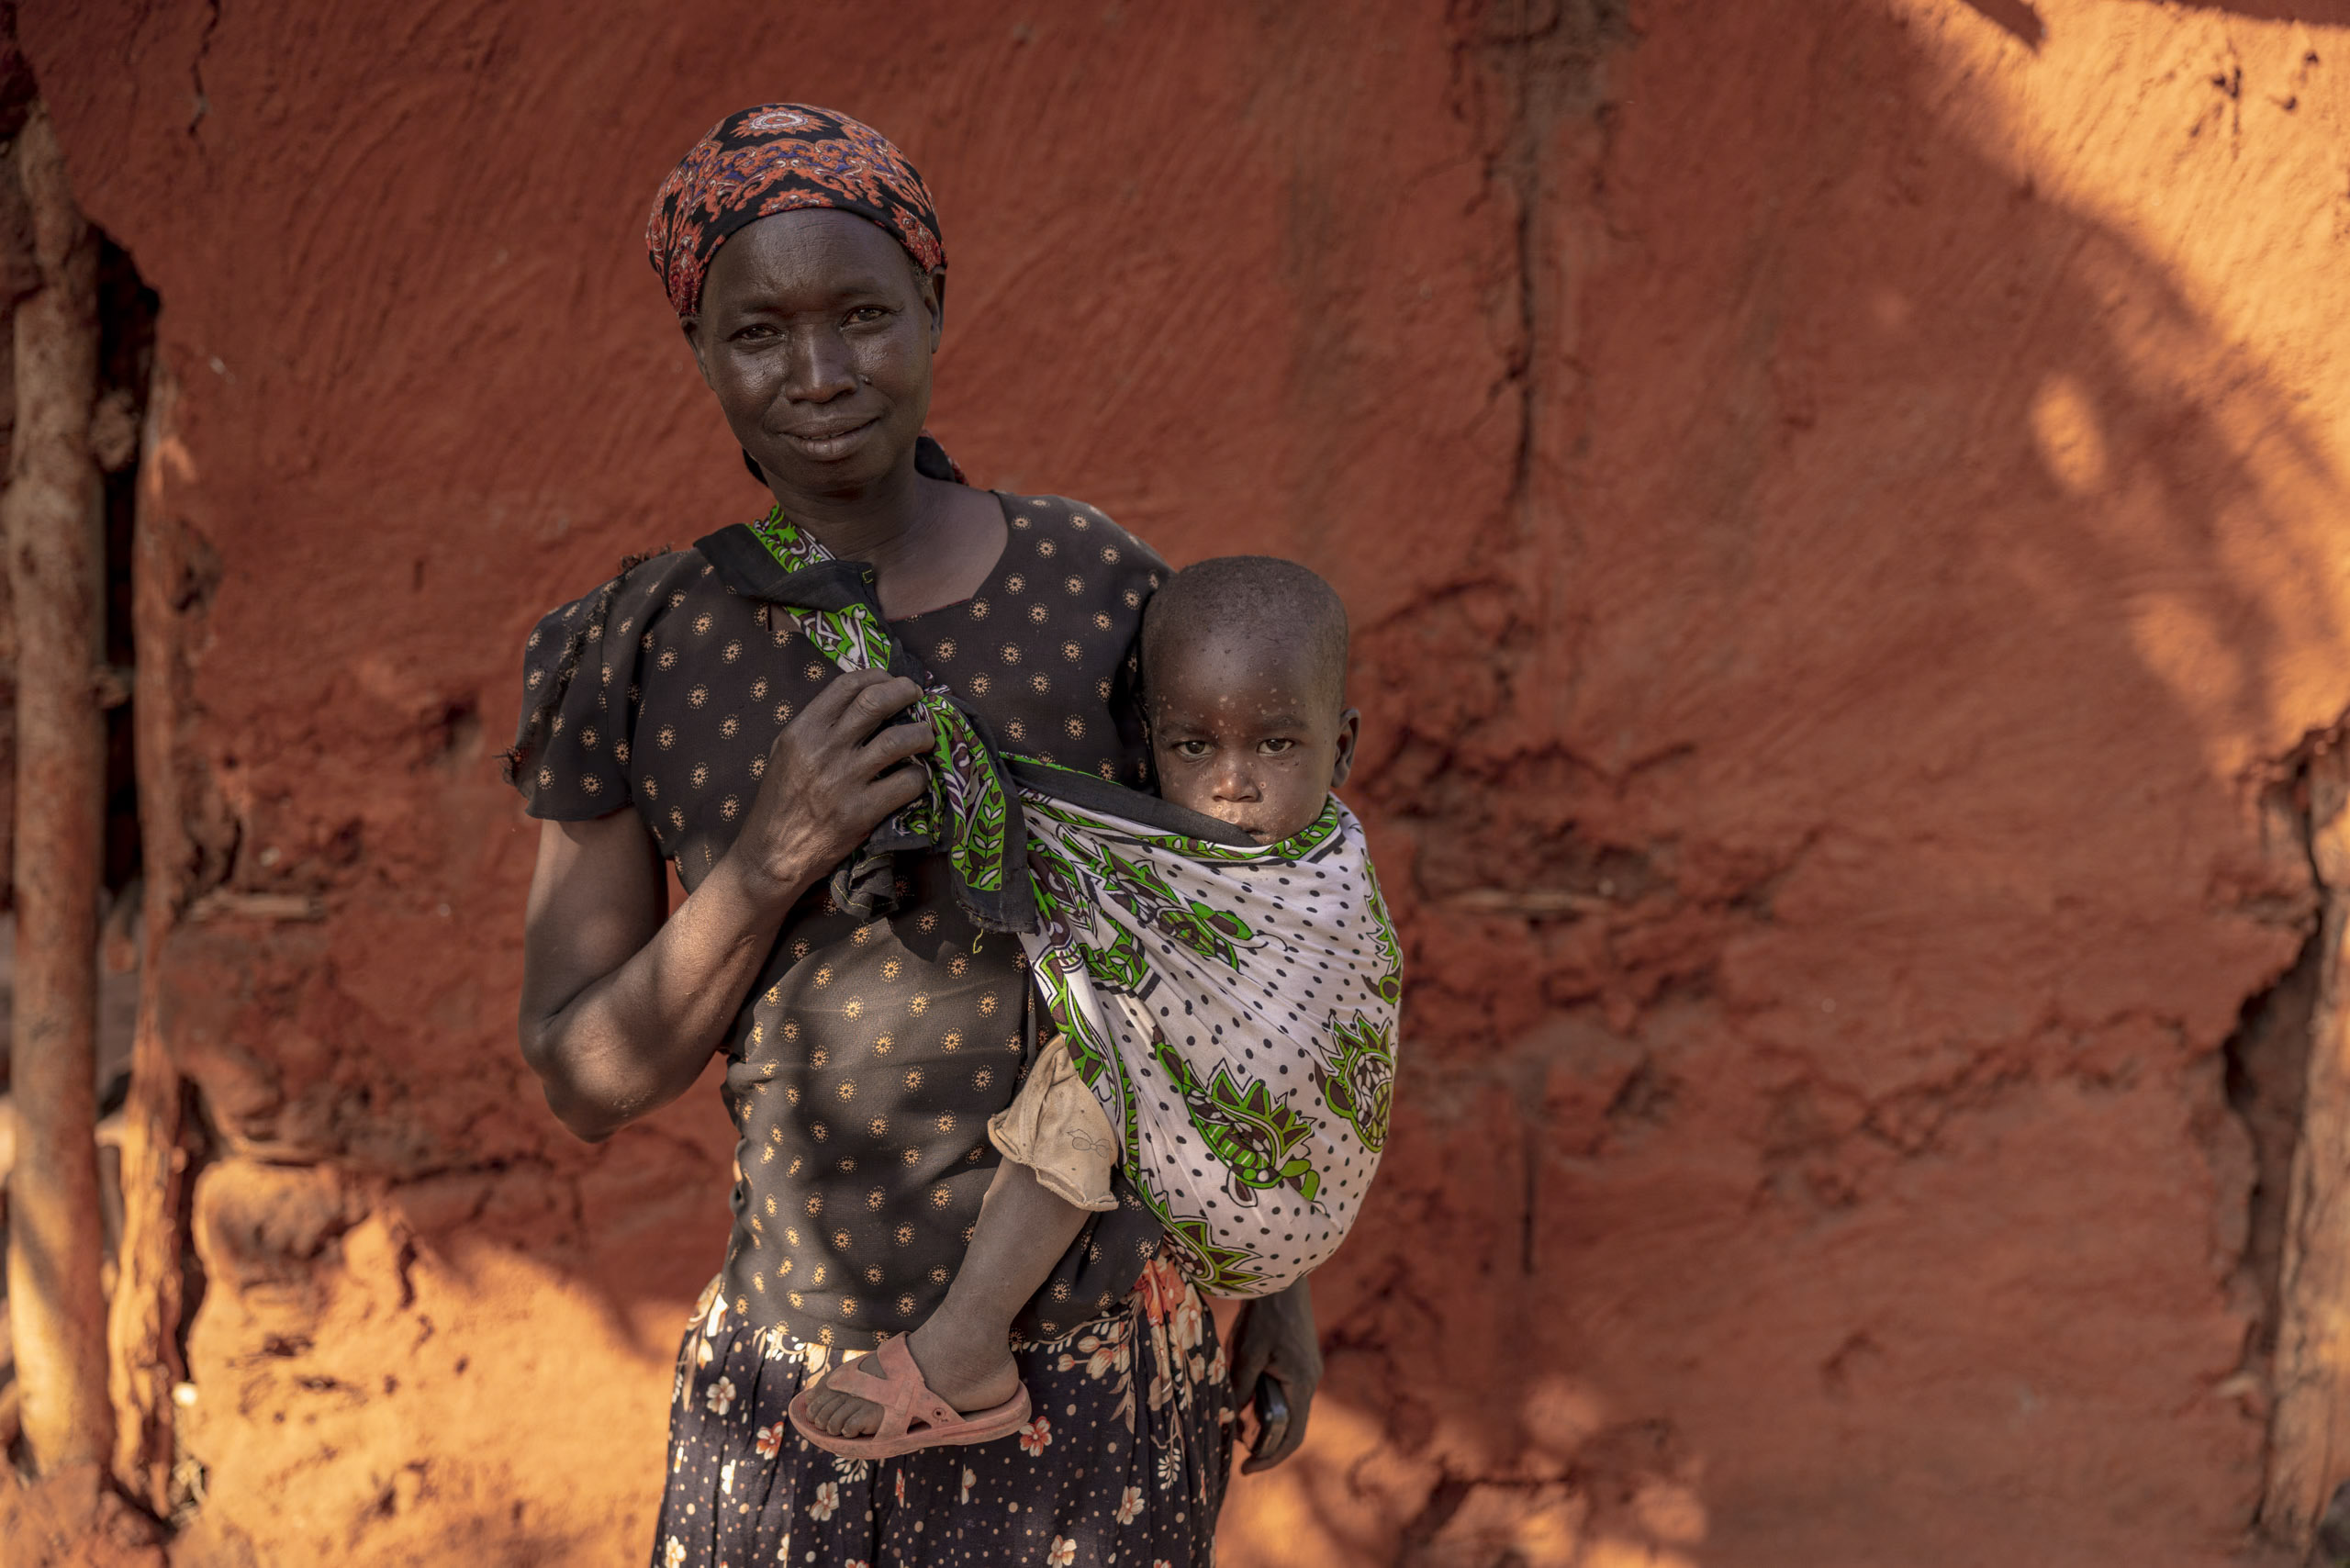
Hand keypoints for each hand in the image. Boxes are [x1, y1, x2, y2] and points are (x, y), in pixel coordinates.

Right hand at [731, 669, 932, 899]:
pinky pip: (907, 783)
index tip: (891, 681)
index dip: (877, 676)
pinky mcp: (862, 812)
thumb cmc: (780, 803)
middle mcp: (823, 750)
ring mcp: (844, 781)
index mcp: (802, 731)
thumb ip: (816, 727)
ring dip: (922, 733)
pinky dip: (920, 776)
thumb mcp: (785, 753)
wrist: (771, 856)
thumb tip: (859, 702)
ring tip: (926, 736)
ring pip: (900, 740)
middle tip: (919, 696)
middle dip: (905, 691)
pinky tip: (918, 777)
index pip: (847, 686)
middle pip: (876, 702)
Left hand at [1229, 1275, 1320, 1471]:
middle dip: (1267, 1444)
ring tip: (1240, 1426)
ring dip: (1269, 1423)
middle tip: (1240, 1453)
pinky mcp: (1303, 1359)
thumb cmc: (1263, 1315)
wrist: (1282, 1277)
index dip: (1269, 1458)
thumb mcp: (1246, 1353)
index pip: (1291, 1437)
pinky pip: (1290, 1392)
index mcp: (1301, 1384)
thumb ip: (1241, 1388)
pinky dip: (1272, 1404)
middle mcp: (1310, 1381)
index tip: (1246, 1469)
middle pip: (1293, 1427)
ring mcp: (1309, 1369)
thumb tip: (1234, 1419)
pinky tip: (1251, 1398)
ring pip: (1291, 1409)